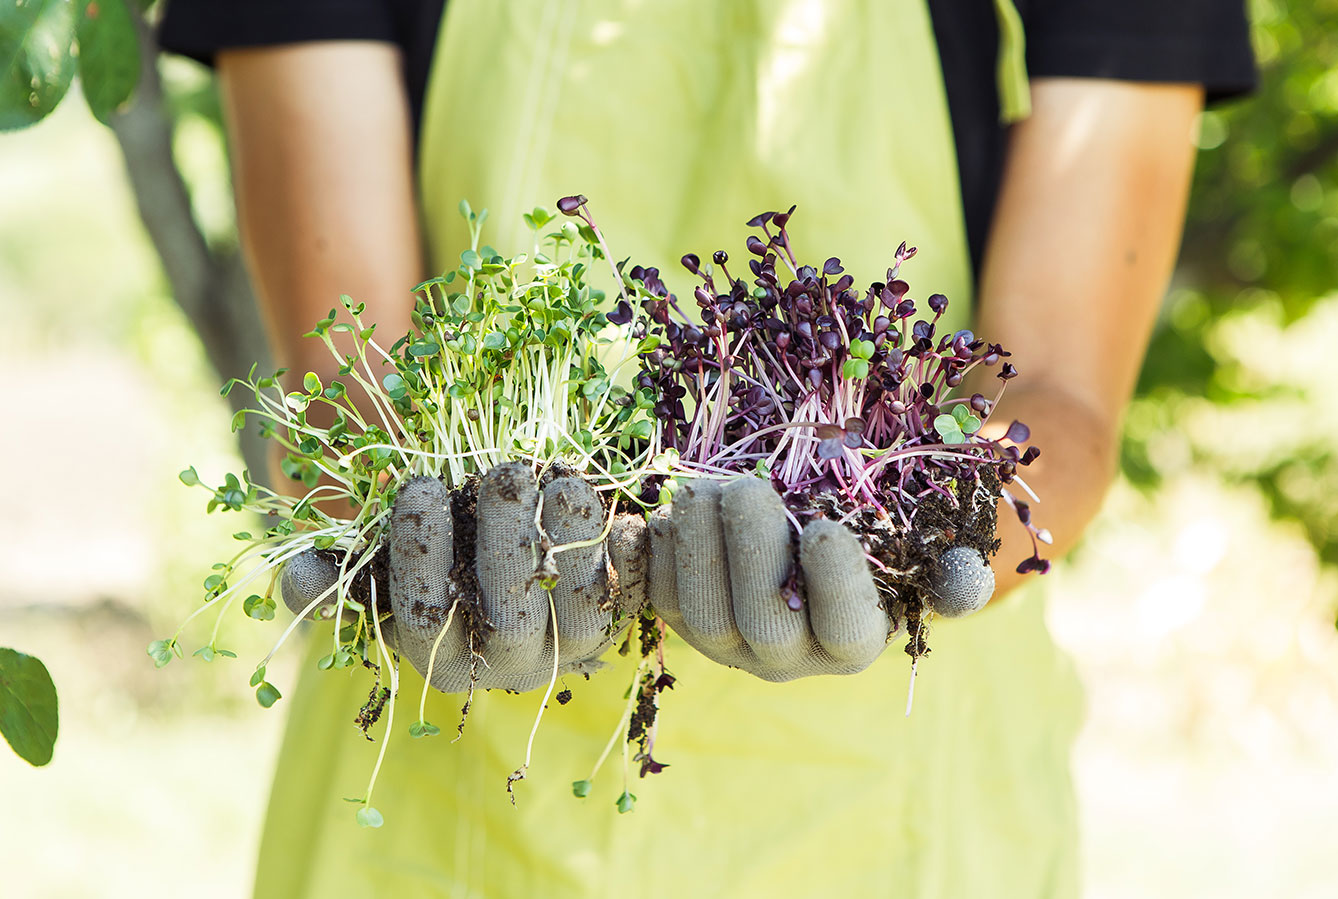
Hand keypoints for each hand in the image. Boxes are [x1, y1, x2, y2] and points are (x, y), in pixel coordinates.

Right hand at [280, 463, 647, 692]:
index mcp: (448, 656)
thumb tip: (295, 574)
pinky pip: (636, 581)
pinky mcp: (627, 608)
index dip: (420, 555)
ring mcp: (577, 640)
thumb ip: (337, 573)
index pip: (427, 619)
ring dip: (568, 533)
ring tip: (554, 476)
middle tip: (499, 474)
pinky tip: (613, 505)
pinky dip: (627, 543)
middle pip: (511, 615)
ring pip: (579, 601)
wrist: (529, 549)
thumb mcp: (385, 566)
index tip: (418, 487)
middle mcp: (515, 662)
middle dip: (503, 539)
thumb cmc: (442, 552)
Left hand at [645, 478, 993, 681]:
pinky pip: (656, 598)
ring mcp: (727, 642)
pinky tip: (651, 515)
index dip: (834, 584)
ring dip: (696, 549)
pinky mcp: (682, 619)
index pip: (845, 628)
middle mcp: (786, 655)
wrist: (807, 551)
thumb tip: (967, 578)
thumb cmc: (874, 549)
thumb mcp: (919, 557)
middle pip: (761, 622)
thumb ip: (949, 569)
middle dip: (752, 552)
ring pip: (701, 615)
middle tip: (748, 487)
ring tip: (700, 489)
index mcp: (851, 642)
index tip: (826, 527)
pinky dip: (650, 557)